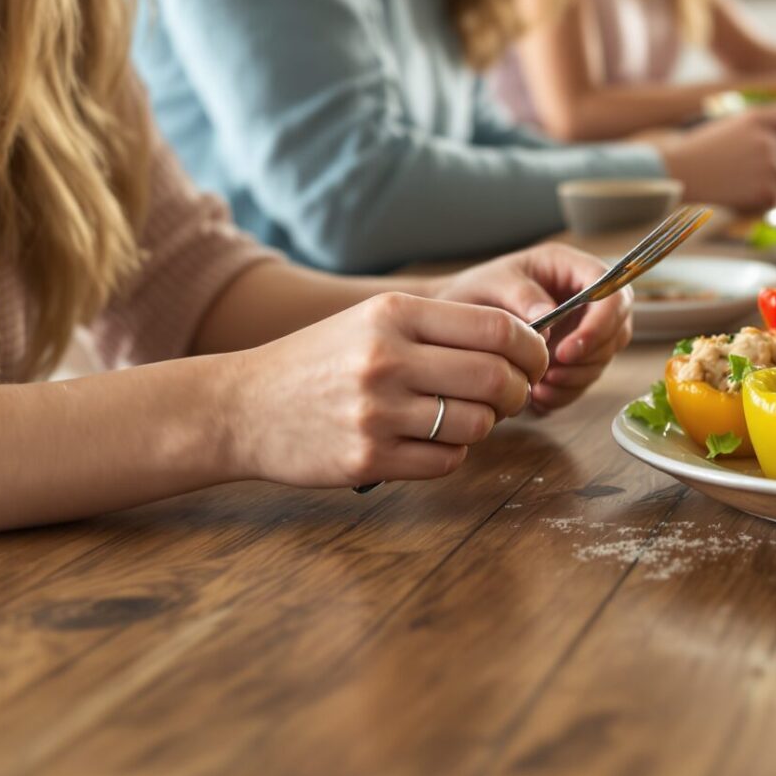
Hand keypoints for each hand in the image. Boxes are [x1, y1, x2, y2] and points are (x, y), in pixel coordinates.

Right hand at [222, 293, 545, 487]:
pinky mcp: (368, 458)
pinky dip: (451, 454)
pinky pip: (446, 461)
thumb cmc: (320, 361)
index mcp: (394, 314)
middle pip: (498, 378)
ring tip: (462, 417)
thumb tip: (523, 346)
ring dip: (484, 425)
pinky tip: (429, 442)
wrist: (241, 406)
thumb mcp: (373, 320)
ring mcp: (377, 412)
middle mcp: (387, 359)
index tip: (534, 360)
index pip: (498, 328)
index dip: (532, 348)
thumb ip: (441, 327)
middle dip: (518, 390)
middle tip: (510, 395)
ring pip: (477, 424)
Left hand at [433, 240, 634, 414]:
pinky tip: (538, 397)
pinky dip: (565, 392)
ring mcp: (583, 329)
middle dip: (588, 357)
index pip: (613, 293)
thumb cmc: (476, 290)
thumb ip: (523, 296)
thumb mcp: (494, 284)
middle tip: (551, 373)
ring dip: (576, 378)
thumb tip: (548, 319)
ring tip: (538, 386)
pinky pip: (583, 379)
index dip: (601, 324)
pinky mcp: (573, 357)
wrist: (455, 316)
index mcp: (574, 268)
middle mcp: (587, 298)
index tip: (567, 351)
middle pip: (617, 329)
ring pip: (603, 358)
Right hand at [656, 107, 775, 209]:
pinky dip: (765, 195)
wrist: (679, 174)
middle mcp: (768, 140)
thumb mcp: (737, 124)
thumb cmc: (706, 148)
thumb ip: (769, 123)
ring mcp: (768, 167)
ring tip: (744, 175)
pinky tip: (740, 189)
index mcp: (759, 118)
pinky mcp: (766, 192)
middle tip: (764, 165)